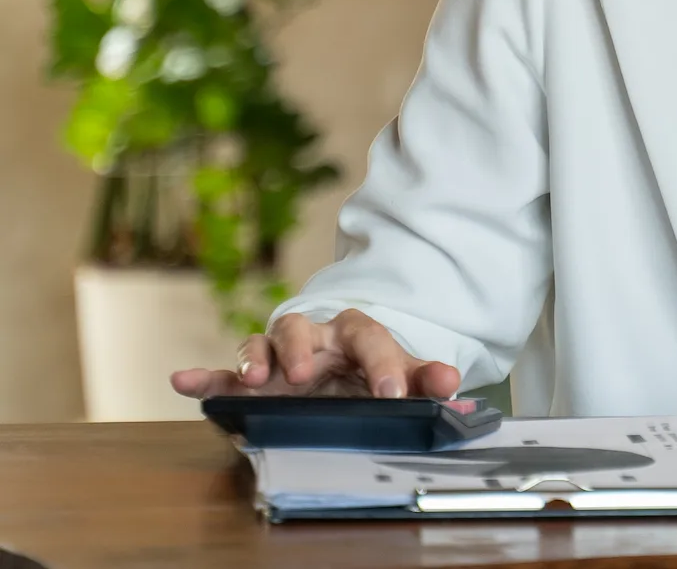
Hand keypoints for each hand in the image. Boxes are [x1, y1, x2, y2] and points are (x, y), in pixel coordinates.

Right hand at [169, 309, 459, 400]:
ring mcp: (279, 355)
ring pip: (264, 341)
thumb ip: (424, 380)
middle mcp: (314, 337)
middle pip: (304, 328)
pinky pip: (223, 373)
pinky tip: (182, 380)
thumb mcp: (400, 376)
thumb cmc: (370, 371)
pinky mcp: (250, 377)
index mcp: (356, 334)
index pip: (369, 337)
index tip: (392, 392)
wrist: (342, 368)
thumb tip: (451, 384)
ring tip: (258, 379)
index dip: (381, 362)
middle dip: (303, 349)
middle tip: (305, 375)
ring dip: (258, 357)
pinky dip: (203, 376)